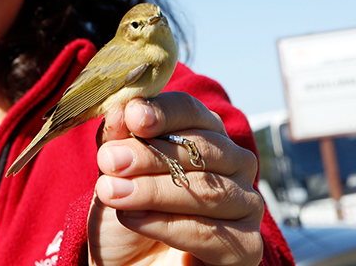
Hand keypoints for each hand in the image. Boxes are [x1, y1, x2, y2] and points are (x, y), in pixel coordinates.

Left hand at [88, 92, 263, 265]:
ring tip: (111, 193)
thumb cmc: (126, 216)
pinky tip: (133, 219)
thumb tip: (123, 107)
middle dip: (150, 154)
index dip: (165, 112)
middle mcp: (234, 165)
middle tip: (109, 160)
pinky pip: (211, 233)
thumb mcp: (113, 173)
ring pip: (208, 190)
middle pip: (202, 149)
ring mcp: (246, 206)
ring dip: (152, 190)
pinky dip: (167, 225)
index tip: (134, 115)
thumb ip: (118, 139)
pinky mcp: (246, 248)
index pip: (192, 112)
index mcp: (205, 136)